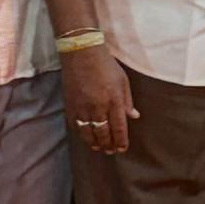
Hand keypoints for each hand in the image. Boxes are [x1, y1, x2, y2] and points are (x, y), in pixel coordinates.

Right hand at [62, 41, 138, 155]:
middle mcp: (98, 107)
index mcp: (114, 100)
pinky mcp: (70, 105)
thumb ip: (128, 101)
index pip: (118, 128)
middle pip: (103, 133)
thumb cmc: (106, 65)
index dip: (120, 141)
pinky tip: (86, 136)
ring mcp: (82, 107)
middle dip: (108, 145)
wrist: (81, 53)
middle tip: (111, 151)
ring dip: (94, 142)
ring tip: (99, 147)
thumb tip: (134, 117)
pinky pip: (76, 125)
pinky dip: (82, 133)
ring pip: (88, 132)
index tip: (122, 149)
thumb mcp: (123, 81)